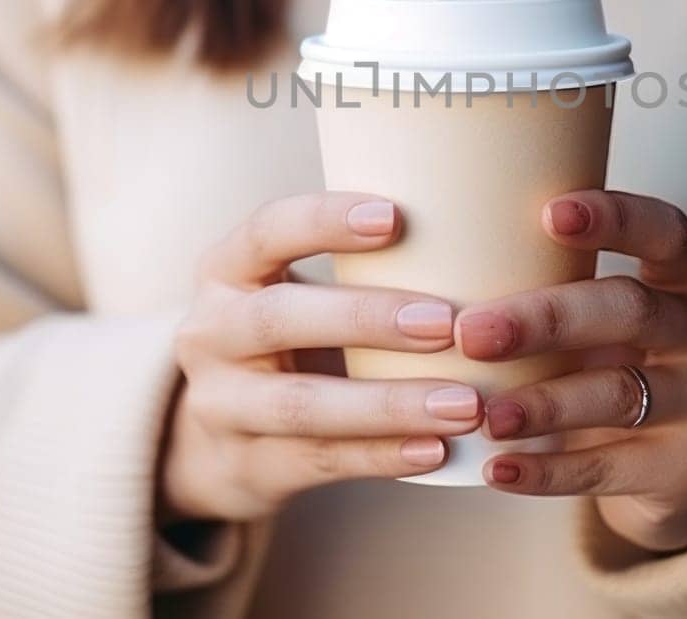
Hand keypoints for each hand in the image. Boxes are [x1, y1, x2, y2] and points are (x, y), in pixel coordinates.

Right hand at [162, 192, 483, 522]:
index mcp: (226, 271)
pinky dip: (382, 456)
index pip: (267, 230)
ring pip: (302, 405)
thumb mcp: (290, 291)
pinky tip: (437, 449)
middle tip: (448, 324)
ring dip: (389, 405)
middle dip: (367, 319)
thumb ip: (359, 267)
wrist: (210, 440)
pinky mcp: (245, 468)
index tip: (394, 217)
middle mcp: (209, 334)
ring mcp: (220, 406)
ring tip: (465, 404)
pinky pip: (318, 461)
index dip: (324, 221)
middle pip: (279, 318)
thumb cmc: (287, 340)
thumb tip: (477, 228)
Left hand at [457, 191, 686, 552]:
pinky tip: (497, 469)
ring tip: (485, 414)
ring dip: (546, 404)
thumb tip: (437, 245)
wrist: (676, 461)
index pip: (666, 231)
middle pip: (631, 311)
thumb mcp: (604, 312)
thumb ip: (552, 278)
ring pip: (621, 395)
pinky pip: (610, 468)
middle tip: (473, 333)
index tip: (549, 213)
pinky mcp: (685, 468)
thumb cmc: (615, 357)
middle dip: (547, 319)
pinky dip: (549, 471)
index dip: (615, 219)